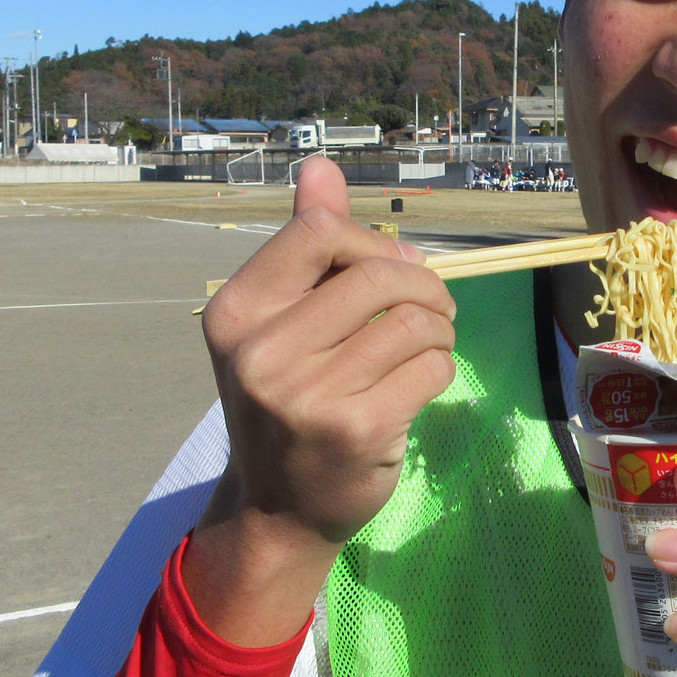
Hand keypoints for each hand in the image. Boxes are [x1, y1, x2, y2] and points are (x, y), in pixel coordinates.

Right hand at [183, 157, 456, 644]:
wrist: (277, 510)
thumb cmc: (287, 402)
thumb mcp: (279, 323)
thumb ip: (304, 245)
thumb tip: (319, 166)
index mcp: (235, 312)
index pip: (319, 232)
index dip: (373, 242)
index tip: (391, 268)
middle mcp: (262, 352)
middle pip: (379, 273)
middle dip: (423, 285)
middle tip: (431, 309)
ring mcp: (307, 395)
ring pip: (415, 321)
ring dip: (438, 330)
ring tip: (425, 348)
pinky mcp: (357, 429)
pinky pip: (432, 367)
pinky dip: (440, 368)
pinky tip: (419, 385)